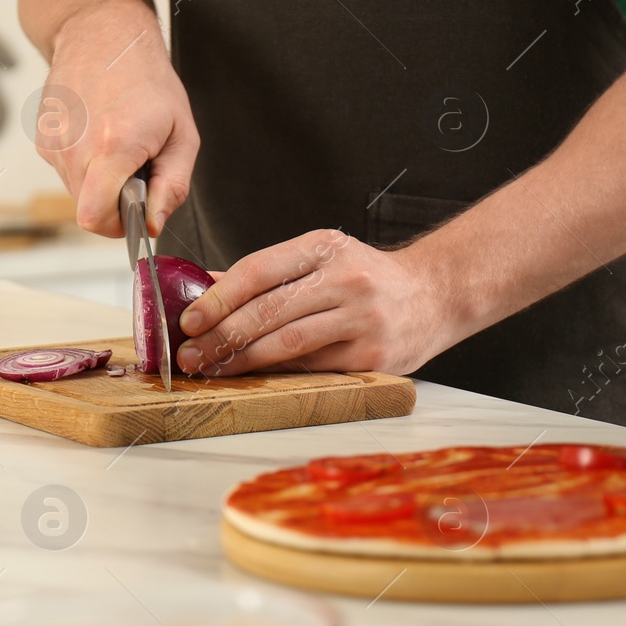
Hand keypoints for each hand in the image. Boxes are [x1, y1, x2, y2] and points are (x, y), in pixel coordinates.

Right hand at [35, 0, 198, 236]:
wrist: (103, 35)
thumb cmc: (148, 81)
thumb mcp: (183, 134)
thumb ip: (172, 186)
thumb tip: (154, 225)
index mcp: (113, 147)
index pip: (96, 218)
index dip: (120, 226)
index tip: (137, 209)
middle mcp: (75, 148)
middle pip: (88, 211)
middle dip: (115, 202)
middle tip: (136, 167)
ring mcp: (53, 144)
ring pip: (76, 194)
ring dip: (100, 182)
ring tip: (117, 145)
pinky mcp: (43, 140)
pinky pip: (65, 173)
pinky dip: (85, 165)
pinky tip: (98, 135)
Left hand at [176, 230, 450, 376]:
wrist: (436, 294)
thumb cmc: (368, 278)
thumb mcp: (321, 258)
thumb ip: (268, 273)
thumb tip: (205, 288)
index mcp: (325, 247)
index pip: (259, 270)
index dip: (219, 297)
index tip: (189, 318)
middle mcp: (345, 280)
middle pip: (269, 311)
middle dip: (221, 335)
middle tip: (189, 353)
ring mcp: (362, 319)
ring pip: (288, 344)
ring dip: (242, 360)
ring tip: (211, 368)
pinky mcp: (372, 357)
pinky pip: (312, 368)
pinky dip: (276, 373)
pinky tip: (252, 377)